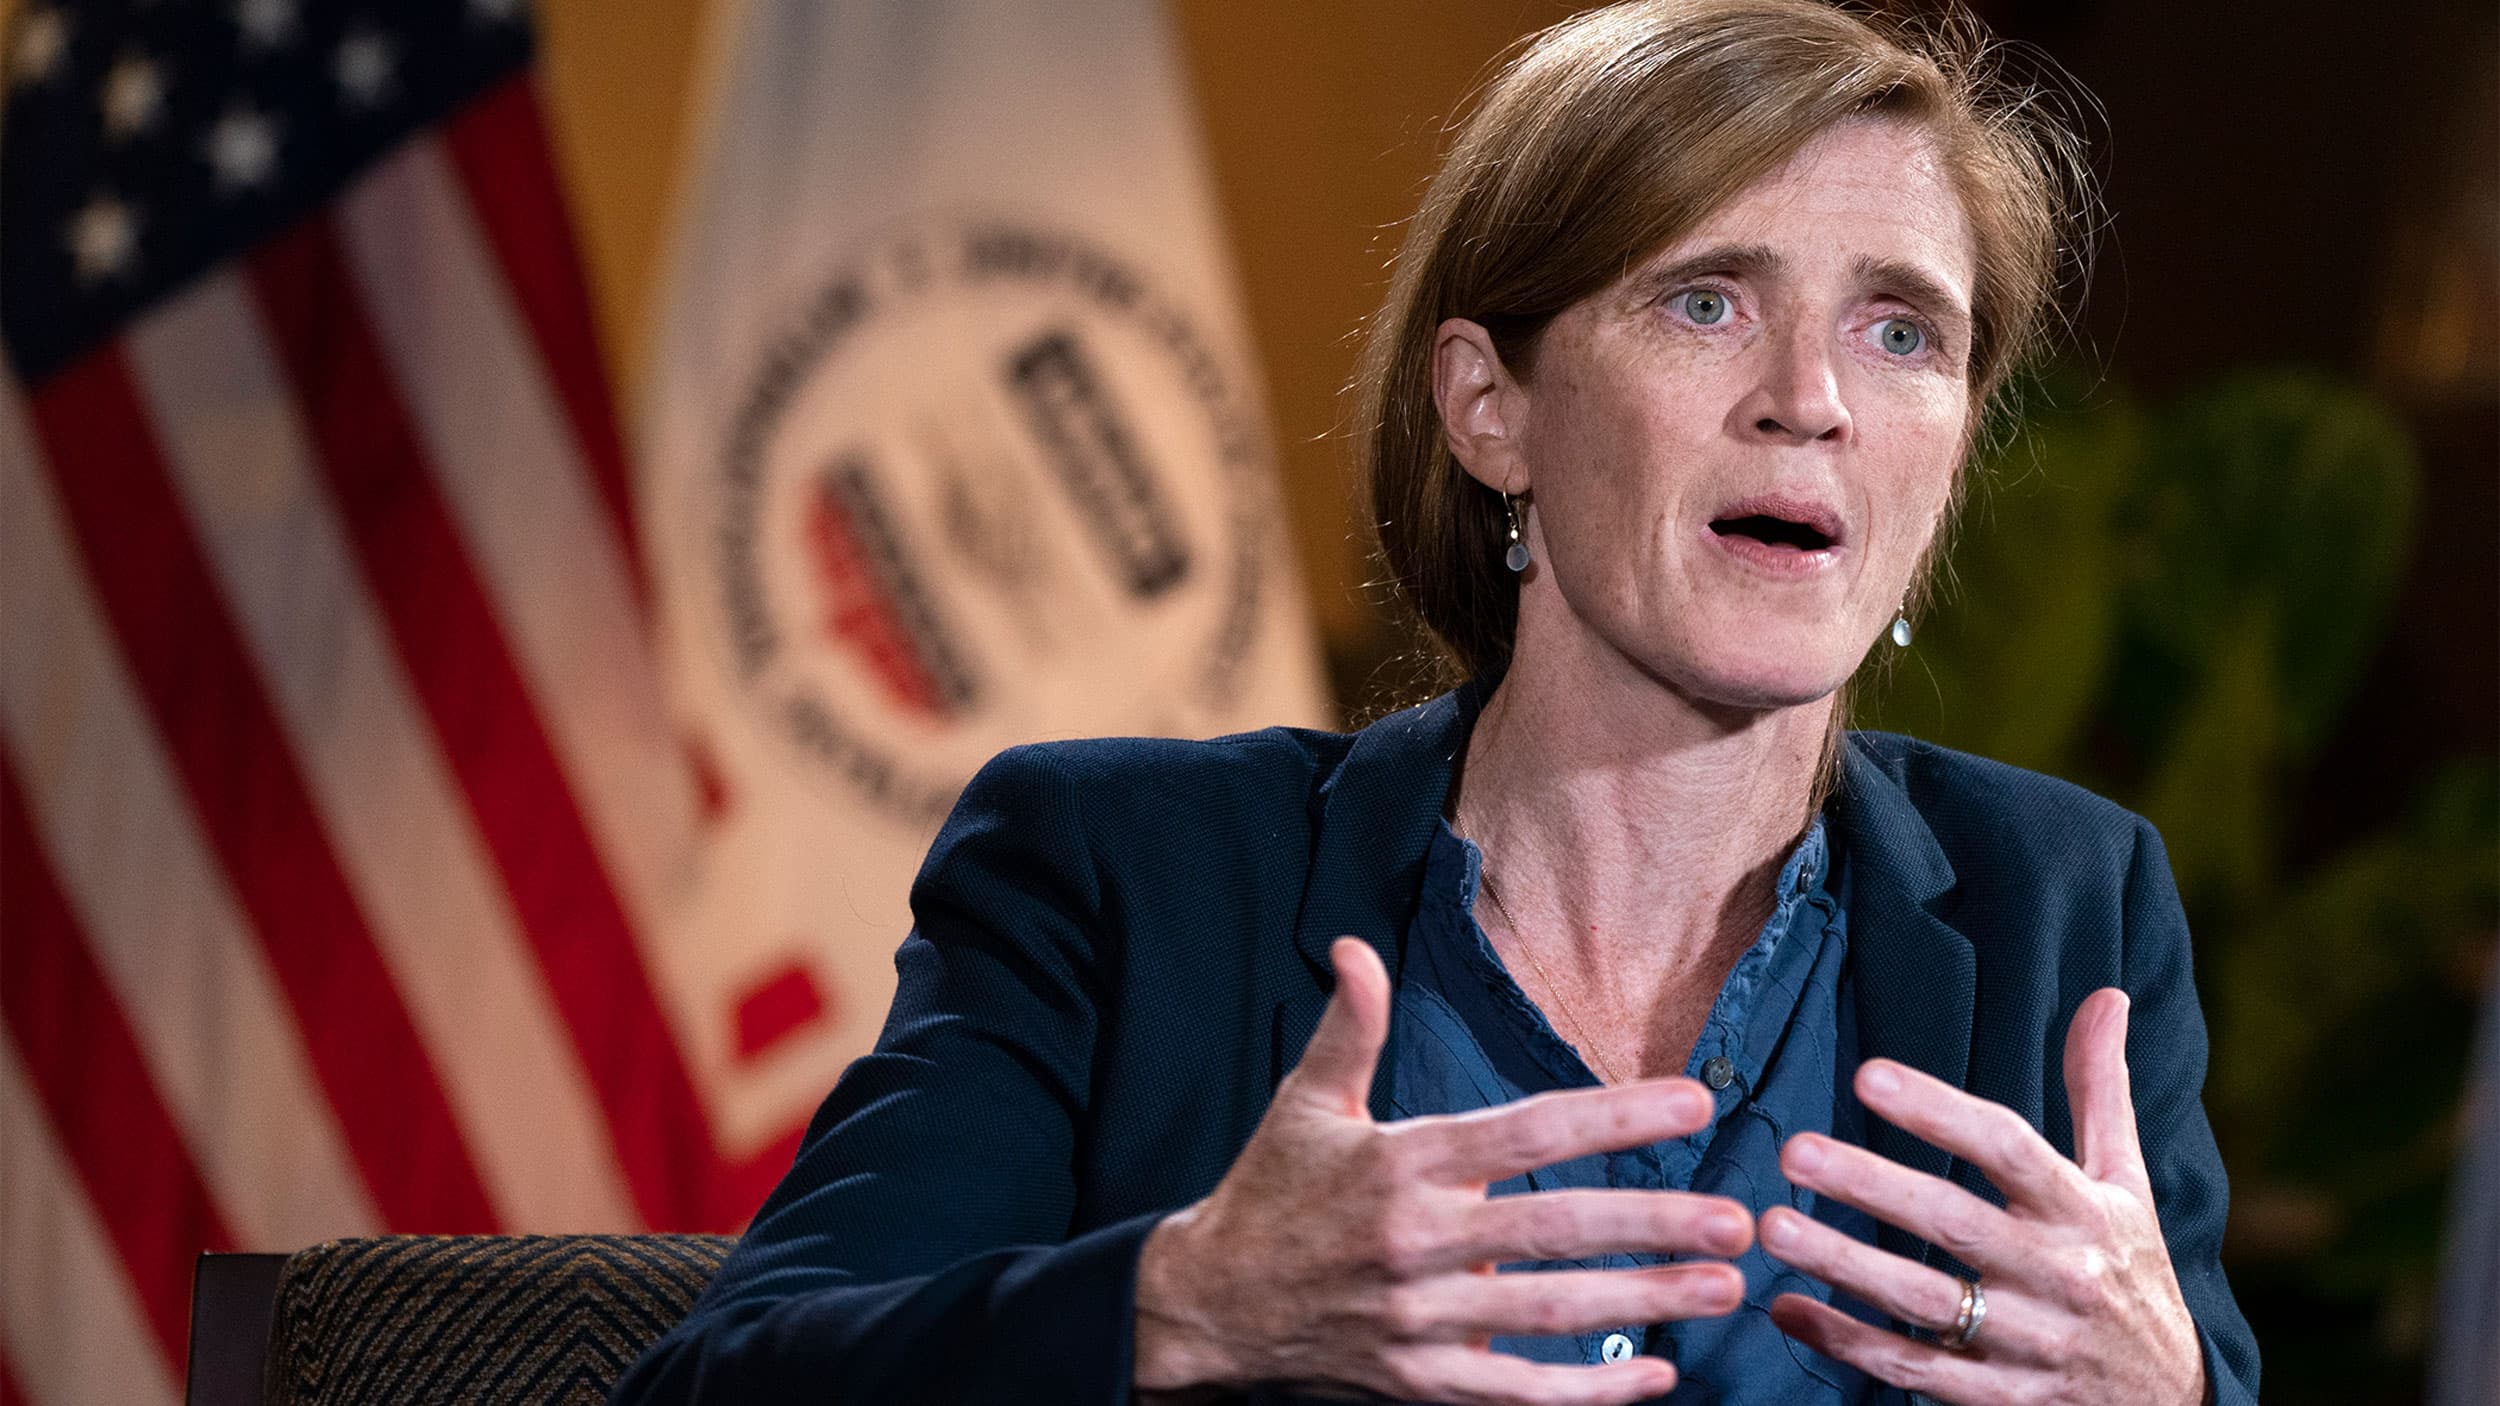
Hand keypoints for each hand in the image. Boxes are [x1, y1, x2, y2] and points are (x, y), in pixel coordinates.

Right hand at [1134, 937, 1755, 1405]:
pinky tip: (1653, 1375)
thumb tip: (1358, 946)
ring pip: (1552, 1314)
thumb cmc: (1269, 1195)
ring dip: (1645, 1302)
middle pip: (1555, 1229)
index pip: (1528, 1132)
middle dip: (1653, 1225)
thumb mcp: (1304, 1103)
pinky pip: (1518, 1392)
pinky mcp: (1420, 1381)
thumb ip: (1348, 1026)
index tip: (1695, 1102)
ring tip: (1723, 1288)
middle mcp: (1418, 1241)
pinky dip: (1589, 1389)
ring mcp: (1421, 1318)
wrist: (1207, 1307)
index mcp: (1403, 1163)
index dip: (1616, 1115)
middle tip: (1737, 1222)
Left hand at [1758, 988, 2205, 1405]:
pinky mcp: (2004, 1402)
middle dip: (1873, 1185)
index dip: (1942, 1112)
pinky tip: (1788, 1309)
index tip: (1870, 1075)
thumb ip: (2101, 1091)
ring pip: (1926, 1303)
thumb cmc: (2132, 1275)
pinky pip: (1916, 1372)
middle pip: (1957, 1224)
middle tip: (1795, 1150)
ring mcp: (2031, 1345)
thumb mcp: (2127, 1186)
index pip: (2011, 1150)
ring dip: (1845, 1266)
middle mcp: (2060, 1276)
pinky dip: (1848, 1343)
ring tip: (1773, 1229)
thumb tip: (2106, 994)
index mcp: (2085, 1212)